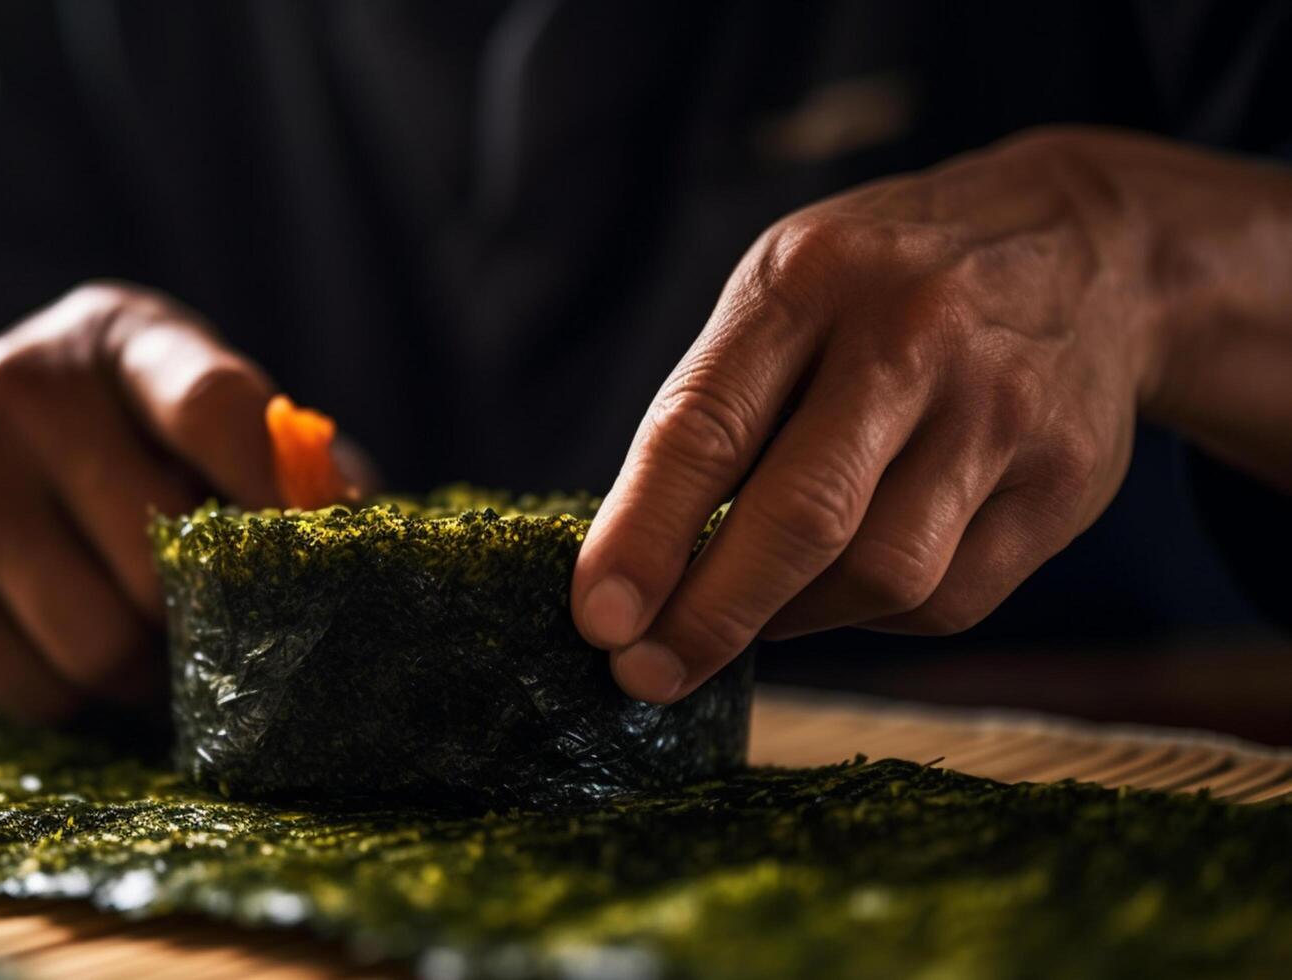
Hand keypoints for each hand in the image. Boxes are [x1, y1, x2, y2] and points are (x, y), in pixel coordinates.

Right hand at [0, 283, 280, 716]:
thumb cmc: (101, 437)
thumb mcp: (179, 408)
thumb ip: (275, 458)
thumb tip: (360, 528)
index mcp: (119, 334)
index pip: (214, 407)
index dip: (275, 496)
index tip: (317, 556)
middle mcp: (25, 387)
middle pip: (163, 550)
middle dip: (213, 611)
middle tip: (233, 627)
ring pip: (101, 639)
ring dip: (150, 672)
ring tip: (161, 650)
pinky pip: (39, 685)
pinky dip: (81, 696)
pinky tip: (79, 654)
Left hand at [572, 128, 1217, 702]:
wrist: (1090, 244)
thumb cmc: (885, 288)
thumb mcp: (788, 290)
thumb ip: (718, 407)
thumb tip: (638, 566)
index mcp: (811, 279)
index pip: (707, 426)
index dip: (644, 535)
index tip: (598, 620)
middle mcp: (914, 338)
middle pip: (802, 517)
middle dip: (710, 614)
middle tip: (645, 673)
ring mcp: (1001, 411)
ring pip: (882, 575)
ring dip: (795, 619)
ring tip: (756, 608)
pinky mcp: (1066, 483)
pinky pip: (948, 601)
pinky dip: (874, 616)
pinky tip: (849, 585)